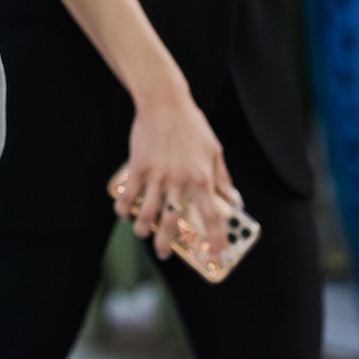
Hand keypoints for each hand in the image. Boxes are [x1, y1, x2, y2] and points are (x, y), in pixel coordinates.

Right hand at [109, 79, 235, 263]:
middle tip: (164, 253)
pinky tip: (123, 213)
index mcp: (202, 178)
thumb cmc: (192, 125)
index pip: (211, 217)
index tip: (215, 257)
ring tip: (141, 232)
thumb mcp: (214, 151)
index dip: (215, 240)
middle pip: (173, 222)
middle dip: (166, 244)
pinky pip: (129, 195)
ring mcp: (157, 175)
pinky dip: (124, 209)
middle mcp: (179, 181)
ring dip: (142, 229)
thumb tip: (234, 200)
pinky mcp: (138, 167)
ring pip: (147, 213)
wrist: (164, 102)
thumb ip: (223, 179)